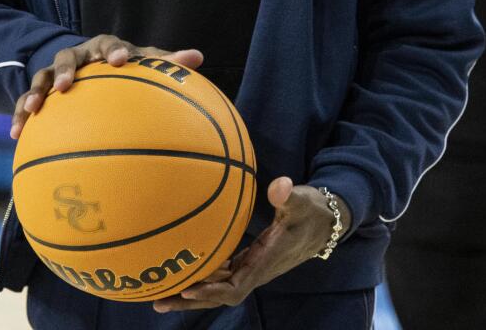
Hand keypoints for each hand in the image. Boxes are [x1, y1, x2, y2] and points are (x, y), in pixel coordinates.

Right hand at [10, 35, 202, 139]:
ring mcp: (56, 73)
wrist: (90, 65)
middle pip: (68, 57)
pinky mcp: (42, 91)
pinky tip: (16, 134)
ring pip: (42, 78)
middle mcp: (77, 56)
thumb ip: (165, 61)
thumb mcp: (143, 62)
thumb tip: (198, 57)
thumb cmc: (124, 66)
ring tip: (32, 109)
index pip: (108, 44)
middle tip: (67, 85)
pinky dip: (21, 114)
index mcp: (103, 47)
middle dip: (67, 70)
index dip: (113, 50)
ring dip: (36, 92)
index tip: (120, 60)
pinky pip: (27, 101)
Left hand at [152, 178, 348, 312]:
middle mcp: (257, 270)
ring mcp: (254, 267)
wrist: (327, 222)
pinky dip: (205, 276)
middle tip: (158, 300)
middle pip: (220, 295)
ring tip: (161, 291)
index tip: (189, 288)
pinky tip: (187, 269)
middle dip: (191, 299)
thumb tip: (278, 185)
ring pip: (219, 287)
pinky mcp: (252, 259)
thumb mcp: (303, 201)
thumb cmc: (313, 211)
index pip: (236, 286)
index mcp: (266, 262)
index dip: (212, 290)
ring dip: (193, 291)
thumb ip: (289, 195)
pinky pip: (224, 274)